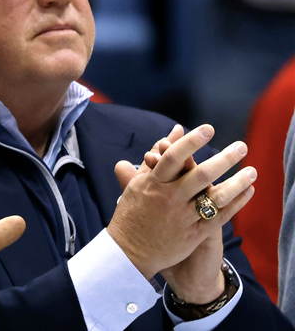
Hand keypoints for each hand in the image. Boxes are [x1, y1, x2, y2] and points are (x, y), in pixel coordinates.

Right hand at [108, 124, 254, 279]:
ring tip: (252, 171)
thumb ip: (157, 157)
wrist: (129, 251)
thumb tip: (174, 131)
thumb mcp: (138, 183)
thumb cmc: (132, 213)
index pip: (172, 157)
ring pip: (214, 197)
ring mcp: (182, 217)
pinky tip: (248, 191)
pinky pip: (219, 217)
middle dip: (223, 159)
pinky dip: (235, 203)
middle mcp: (169, 199)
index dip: (190, 142)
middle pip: (200, 175)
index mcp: (152, 184)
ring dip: (236, 183)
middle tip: (241, 147)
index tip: (208, 129)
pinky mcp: (193, 234)